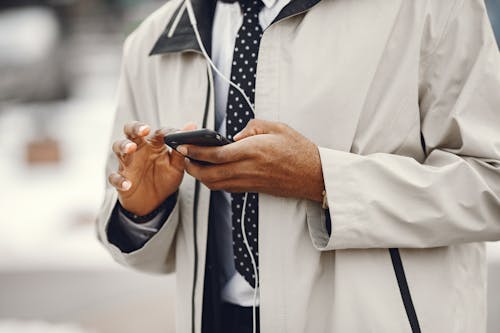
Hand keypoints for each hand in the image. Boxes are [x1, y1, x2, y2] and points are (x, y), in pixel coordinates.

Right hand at [108, 121, 195, 215]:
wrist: (154, 202)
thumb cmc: (164, 179)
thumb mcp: (177, 166)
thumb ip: (182, 149)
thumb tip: (191, 127)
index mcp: (153, 145)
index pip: (157, 132)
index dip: (164, 132)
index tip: (173, 134)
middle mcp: (139, 150)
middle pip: (131, 132)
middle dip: (135, 128)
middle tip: (144, 130)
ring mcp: (128, 163)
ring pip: (118, 148)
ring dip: (123, 146)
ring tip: (130, 149)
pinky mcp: (121, 179)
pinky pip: (115, 177)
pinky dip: (120, 180)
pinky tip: (127, 184)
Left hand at [178, 119, 324, 201]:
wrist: (314, 175)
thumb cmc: (298, 150)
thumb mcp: (277, 128)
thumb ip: (253, 127)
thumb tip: (235, 136)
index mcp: (252, 151)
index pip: (215, 154)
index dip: (195, 151)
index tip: (183, 146)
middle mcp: (248, 169)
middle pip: (210, 174)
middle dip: (192, 167)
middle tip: (184, 157)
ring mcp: (249, 182)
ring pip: (216, 184)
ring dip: (201, 177)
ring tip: (194, 164)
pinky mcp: (252, 189)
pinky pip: (227, 188)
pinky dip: (214, 182)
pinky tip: (212, 173)